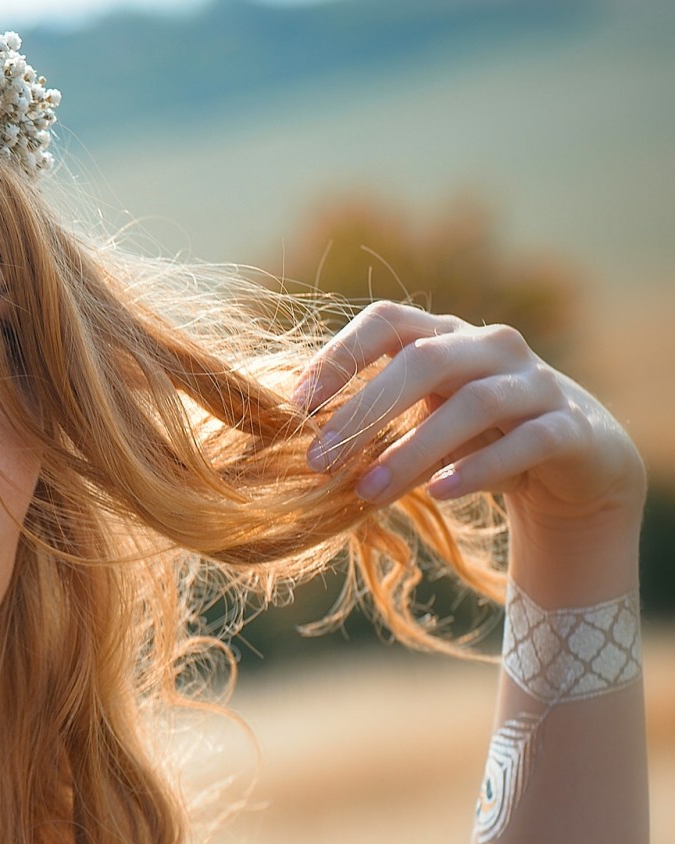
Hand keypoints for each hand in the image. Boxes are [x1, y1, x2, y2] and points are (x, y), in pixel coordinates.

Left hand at [294, 301, 645, 545]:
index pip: (387, 322)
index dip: (340, 356)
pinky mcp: (570, 428)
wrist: (574, 464)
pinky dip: (478, 469)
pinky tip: (438, 493)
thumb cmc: (476, 438)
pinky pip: (525, 442)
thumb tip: (297, 446)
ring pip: (473, 404)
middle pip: (425, 360)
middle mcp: (492, 348)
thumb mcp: (420, 423)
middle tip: (318, 459)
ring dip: (413, 450)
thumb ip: (372, 422)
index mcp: (445, 336)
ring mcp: (537, 384)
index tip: (296, 405)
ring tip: (368, 492)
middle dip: (365, 409)